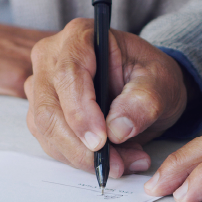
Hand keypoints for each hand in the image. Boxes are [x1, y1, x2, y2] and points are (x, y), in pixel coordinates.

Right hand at [25, 18, 188, 178]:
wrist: (146, 87)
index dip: (81, 112)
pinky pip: (50, 142)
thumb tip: (118, 129)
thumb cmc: (150, 76)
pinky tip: (111, 159)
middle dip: (81, 146)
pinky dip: (79, 159)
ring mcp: (41, 85)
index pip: (68, 74)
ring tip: (124, 161)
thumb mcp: (160, 83)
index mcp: (79, 36)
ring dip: (83, 156)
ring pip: (46, 130)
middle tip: (116, 165)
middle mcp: (51, 58)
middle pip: (49, 108)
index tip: (102, 142)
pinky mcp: (41, 112)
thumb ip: (143, 101)